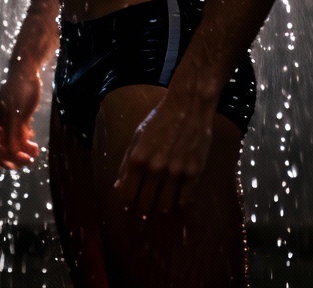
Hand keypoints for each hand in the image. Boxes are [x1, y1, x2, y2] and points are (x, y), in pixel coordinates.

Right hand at [0, 69, 42, 169]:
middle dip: (15, 156)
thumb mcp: (15, 115)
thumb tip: (12, 154)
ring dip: (23, 150)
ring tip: (36, 151)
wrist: (27, 73)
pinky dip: (26, 143)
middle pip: (2, 149)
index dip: (3, 159)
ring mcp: (7, 123)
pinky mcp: (17, 120)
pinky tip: (35, 144)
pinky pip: (20, 137)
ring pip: (13, 144)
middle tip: (29, 161)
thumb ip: (12, 135)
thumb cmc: (18, 92)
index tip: (17, 164)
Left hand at [113, 92, 215, 213]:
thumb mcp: (138, 136)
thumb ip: (127, 163)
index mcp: (138, 159)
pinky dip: (180, 202)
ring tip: (162, 200)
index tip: (130, 202)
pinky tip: (178, 197)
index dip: (127, 201)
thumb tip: (119, 187)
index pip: (127, 195)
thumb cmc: (160, 118)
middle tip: (146, 203)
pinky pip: (185, 200)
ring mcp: (175, 172)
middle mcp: (155, 168)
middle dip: (143, 207)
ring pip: (165, 206)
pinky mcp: (193, 173)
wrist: (189, 106)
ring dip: (162, 206)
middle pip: (145, 205)